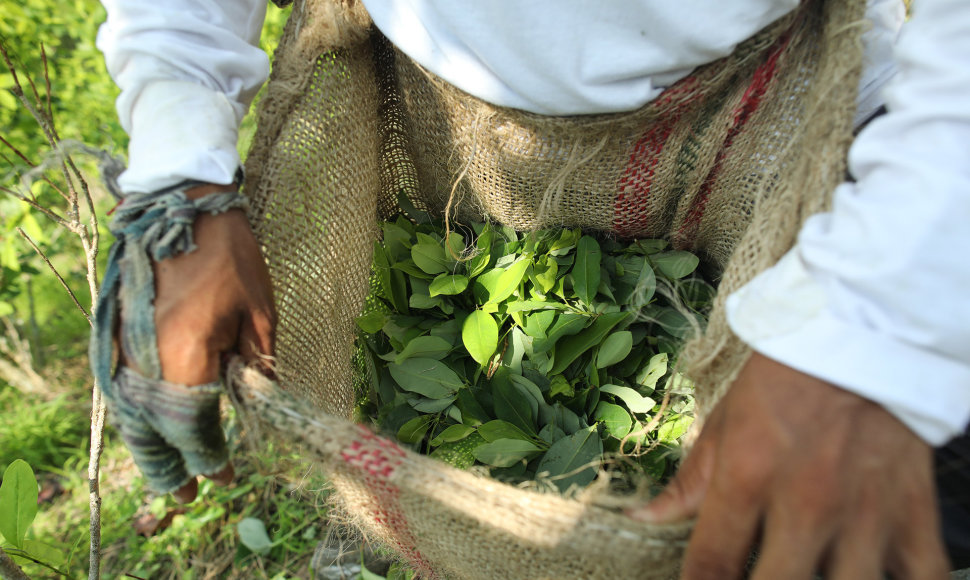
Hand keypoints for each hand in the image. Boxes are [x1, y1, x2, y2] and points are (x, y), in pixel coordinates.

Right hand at [121, 183, 276, 501]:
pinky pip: (121, 391)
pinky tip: (151, 426)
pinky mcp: (114, 335)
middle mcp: (146, 363)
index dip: (211, 459)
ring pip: (131, 417)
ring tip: (170, 471)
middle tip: (192, 493)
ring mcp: (123, 349)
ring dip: (151, 447)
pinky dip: (137, 417)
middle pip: (156, 434)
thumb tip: (256, 402)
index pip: (196, 430)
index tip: (226, 478)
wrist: (182, 206)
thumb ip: (257, 365)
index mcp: (187, 361)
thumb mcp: (261, 313)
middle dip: (176, 466)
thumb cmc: (232, 256)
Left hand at [627, 353, 949, 578]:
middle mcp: (804, 503)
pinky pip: (920, 578)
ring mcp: (863, 514)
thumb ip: (689, 483)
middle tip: (760, 575)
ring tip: (809, 574)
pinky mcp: (913, 513)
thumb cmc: (782, 380)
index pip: (712, 567)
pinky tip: (871, 575)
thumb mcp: (724, 424)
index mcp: (748, 479)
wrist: (860, 334)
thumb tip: (643, 520)